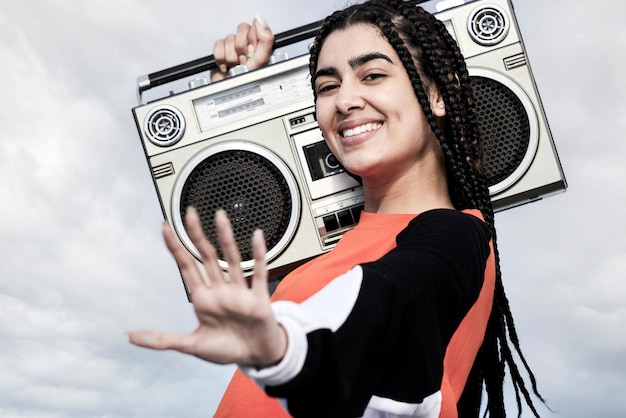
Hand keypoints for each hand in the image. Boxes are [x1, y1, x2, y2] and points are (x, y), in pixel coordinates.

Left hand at [128, 208, 286, 367]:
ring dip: (226, 238)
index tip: (165, 228)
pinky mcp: (258, 297)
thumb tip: (129, 336)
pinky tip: (256, 236)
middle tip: (190, 213)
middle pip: (207, 256)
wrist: (257, 357)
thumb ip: (162, 340)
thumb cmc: (226, 349)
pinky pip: (258, 272)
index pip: (186, 267)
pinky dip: (258, 254)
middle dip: (197, 235)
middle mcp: (221, 290)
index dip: (175, 248)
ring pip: (231, 259)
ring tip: (220, 217)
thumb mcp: (191, 345)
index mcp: (203, 300)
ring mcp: (239, 292)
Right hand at [211, 14, 274, 81]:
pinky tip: (227, 65)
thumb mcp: (262, 60)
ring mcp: (233, 47)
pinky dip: (221, 57)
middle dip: (242, 48)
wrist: (233, 92)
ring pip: (229, 37)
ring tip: (236, 66)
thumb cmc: (249, 81)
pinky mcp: (221, 51)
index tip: (254, 51)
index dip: (254, 38)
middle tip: (245, 60)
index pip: (256, 25)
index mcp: (260, 44)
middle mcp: (247, 43)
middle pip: (242, 28)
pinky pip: (218, 44)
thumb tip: (260, 19)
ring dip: (232, 56)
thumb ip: (266, 38)